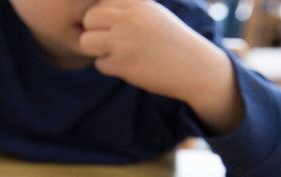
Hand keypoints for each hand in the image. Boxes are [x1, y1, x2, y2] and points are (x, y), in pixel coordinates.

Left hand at [79, 0, 242, 133]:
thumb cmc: (169, 39)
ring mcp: (125, 41)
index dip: (101, 16)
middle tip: (110, 41)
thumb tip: (87, 16)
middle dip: (94, 31)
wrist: (194, 66)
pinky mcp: (123, 63)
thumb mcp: (150, 13)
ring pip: (86, 41)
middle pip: (88, 19)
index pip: (99, 2)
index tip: (114, 26)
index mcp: (136, 2)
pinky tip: (129, 65)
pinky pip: (99, 64)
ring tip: (115, 52)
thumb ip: (124, 9)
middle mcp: (129, 18)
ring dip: (96, 50)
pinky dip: (110, 67)